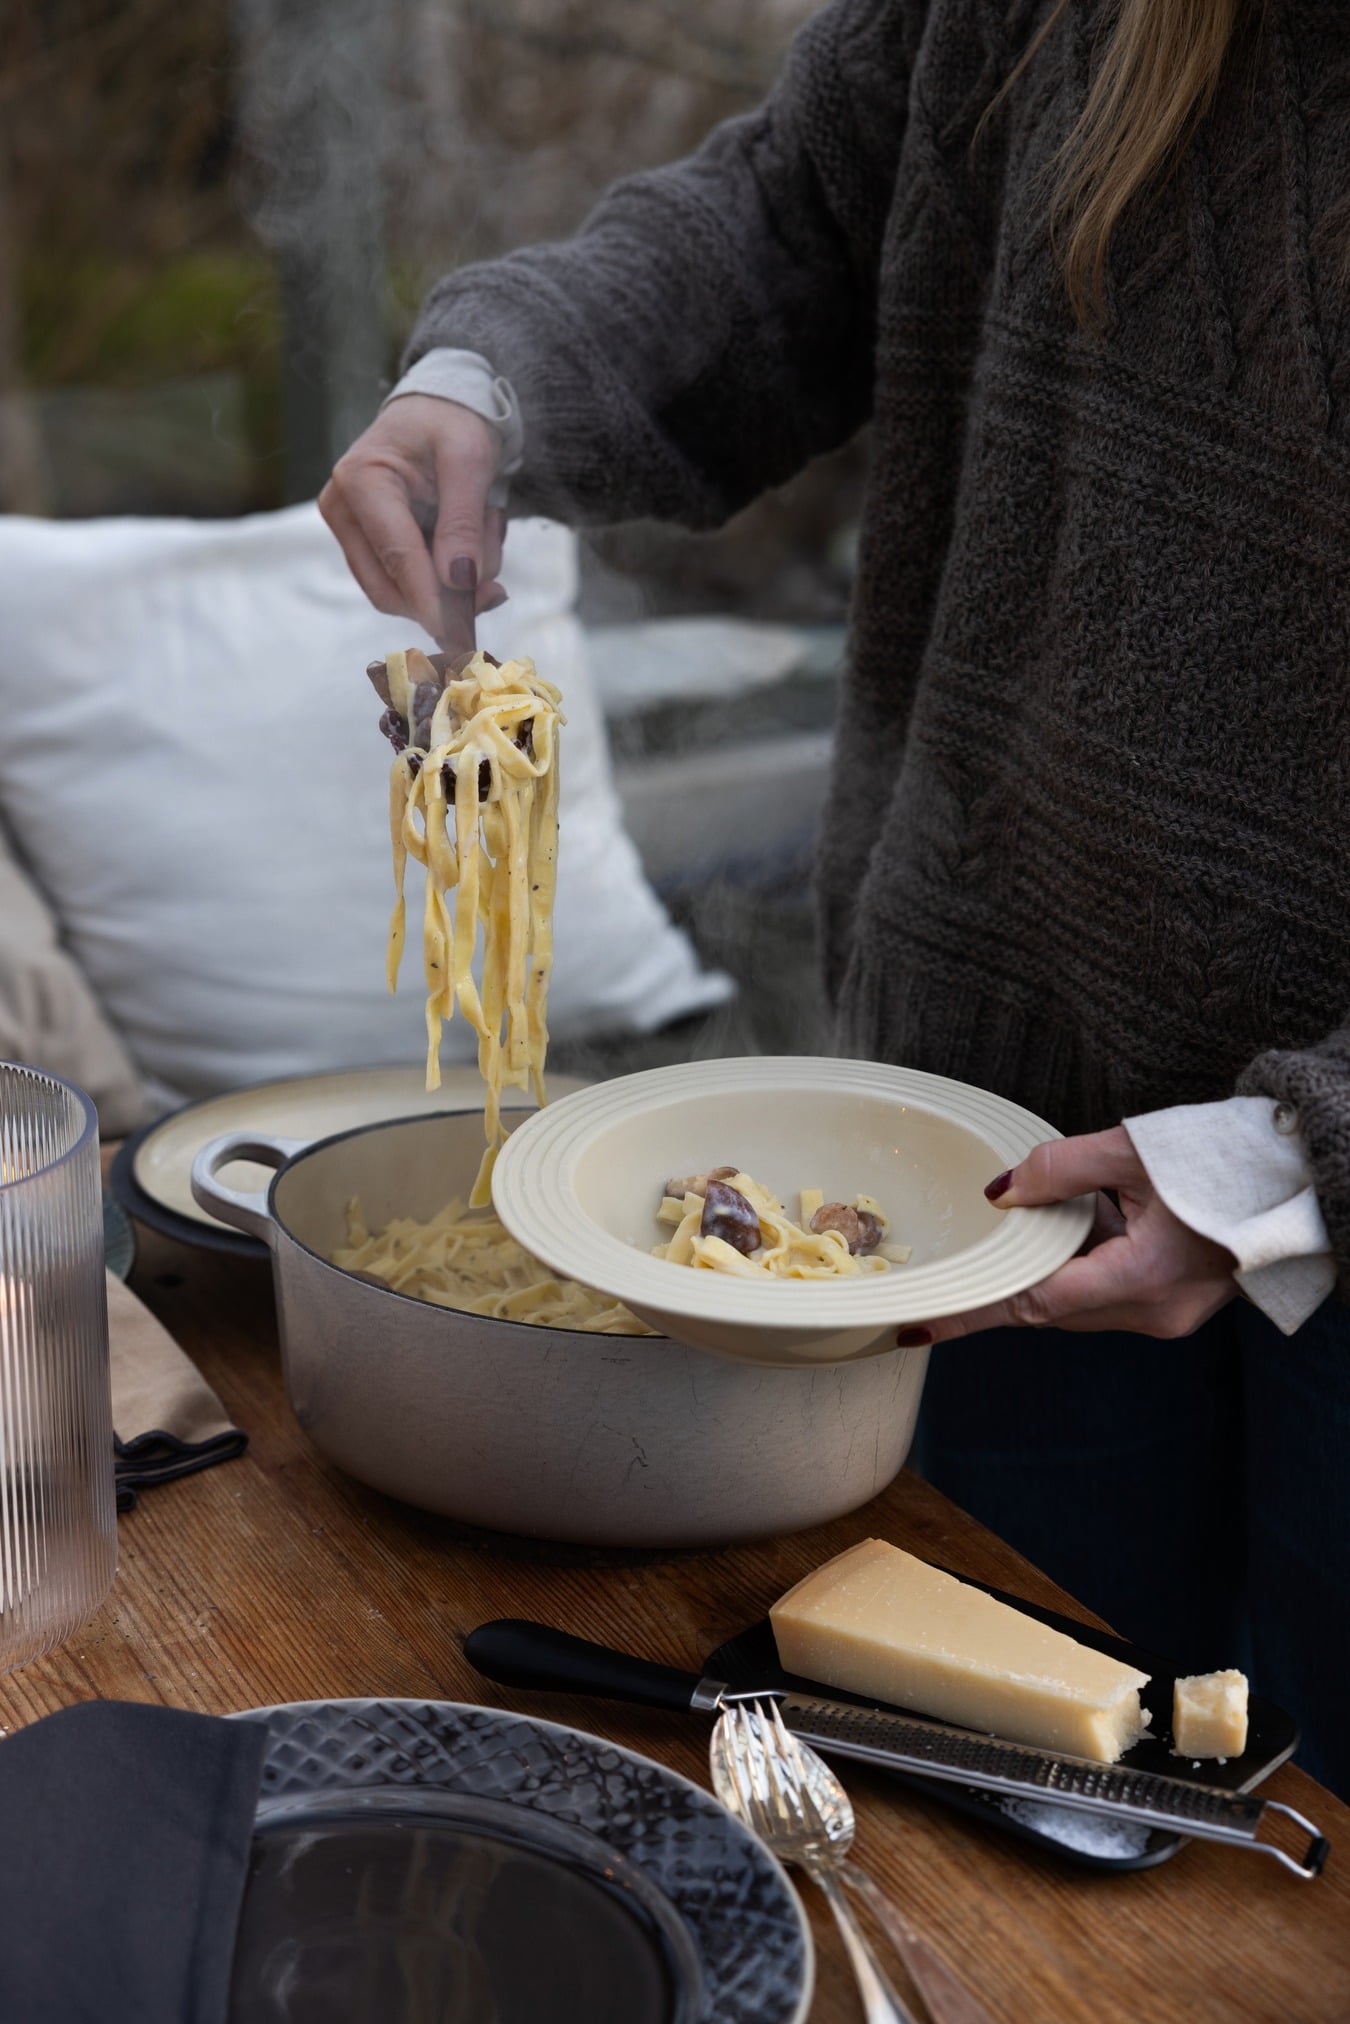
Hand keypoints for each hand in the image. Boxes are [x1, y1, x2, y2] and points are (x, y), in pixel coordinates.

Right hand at [318, 396, 506, 642]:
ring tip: (486, 534)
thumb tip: (459, 581)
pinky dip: (445, 578)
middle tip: (496, 591)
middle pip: (392, 590)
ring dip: (451, 587)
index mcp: (361, 480)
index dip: (431, 601)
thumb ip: (464, 521)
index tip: (461, 637)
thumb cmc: (453, 422)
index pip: (398, 557)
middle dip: (447, 599)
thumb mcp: (470, 459)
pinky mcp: (367, 546)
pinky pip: (408, 585)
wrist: (438, 408)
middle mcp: (343, 509)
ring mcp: (351, 531)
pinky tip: (470, 546)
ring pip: (400, 595)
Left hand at [905, 1125, 1237, 1343]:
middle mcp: (1154, 1312)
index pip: (1031, 1304)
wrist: (1299, 1176)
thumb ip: (1060, 1170)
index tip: (918, 1328)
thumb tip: (1002, 1194)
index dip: (971, 1313)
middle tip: (963, 1262)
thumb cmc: (1224, 1159)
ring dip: (1052, 1268)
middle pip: (1051, 1307)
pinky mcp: (1178, 1306)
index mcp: (1143, 1277)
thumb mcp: (1133, 1151)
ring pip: (1078, 1303)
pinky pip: (1108, 1295)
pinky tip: (1099, 1220)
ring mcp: (1170, 1315)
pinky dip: (1086, 1265)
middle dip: (1007, 1282)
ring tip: (1072, 1214)